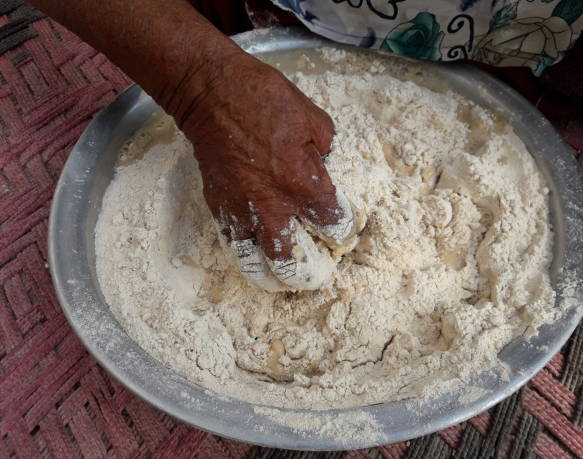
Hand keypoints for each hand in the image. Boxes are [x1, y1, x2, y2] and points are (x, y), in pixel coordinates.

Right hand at [175, 52, 353, 290]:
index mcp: (305, 185)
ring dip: (270, 273)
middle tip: (314, 274)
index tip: (342, 231)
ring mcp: (242, 210)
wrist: (211, 94)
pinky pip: (233, 241)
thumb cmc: (264, 99)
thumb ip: (326, 150)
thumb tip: (325, 164)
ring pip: (256, 261)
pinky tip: (253, 249)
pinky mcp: (219, 206)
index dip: (343, 231)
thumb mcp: (313, 118)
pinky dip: (246, 249)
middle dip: (307, 273)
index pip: (333, 224)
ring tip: (280, 278)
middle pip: (292, 261)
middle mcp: (274, 207)